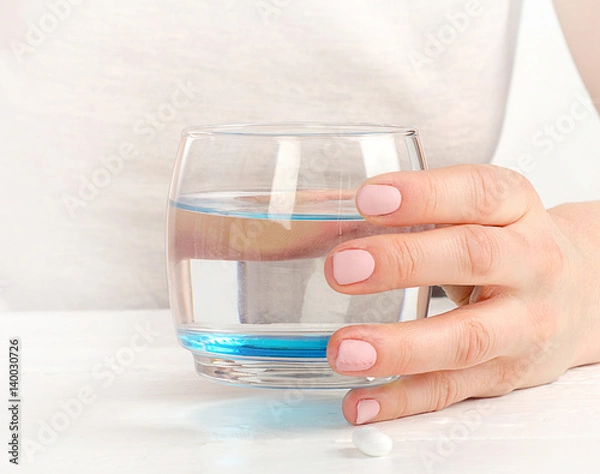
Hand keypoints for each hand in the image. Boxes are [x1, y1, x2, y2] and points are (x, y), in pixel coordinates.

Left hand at [324, 164, 599, 424]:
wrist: (581, 295)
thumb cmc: (510, 244)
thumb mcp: (481, 211)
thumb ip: (417, 210)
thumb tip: (317, 213)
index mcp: (517, 210)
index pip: (477, 193)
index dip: (424, 195)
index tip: (367, 198)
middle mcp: (528, 264)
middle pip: (472, 258)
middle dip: (403, 263)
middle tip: (341, 269)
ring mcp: (521, 325)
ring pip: (465, 339)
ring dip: (399, 347)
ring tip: (343, 350)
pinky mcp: (504, 374)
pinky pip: (452, 390)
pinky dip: (401, 399)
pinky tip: (360, 401)